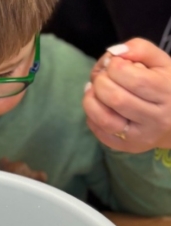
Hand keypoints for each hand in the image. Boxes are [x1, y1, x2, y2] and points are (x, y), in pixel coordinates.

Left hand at [83, 38, 170, 152]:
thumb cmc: (166, 85)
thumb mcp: (161, 62)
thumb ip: (140, 49)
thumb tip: (114, 53)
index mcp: (168, 92)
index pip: (135, 79)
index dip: (115, 67)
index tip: (113, 63)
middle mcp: (157, 118)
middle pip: (117, 98)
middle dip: (101, 82)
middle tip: (102, 76)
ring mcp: (141, 136)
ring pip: (105, 119)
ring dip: (91, 100)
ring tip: (93, 89)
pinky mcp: (127, 147)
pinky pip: (100, 132)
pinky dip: (91, 115)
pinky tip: (97, 105)